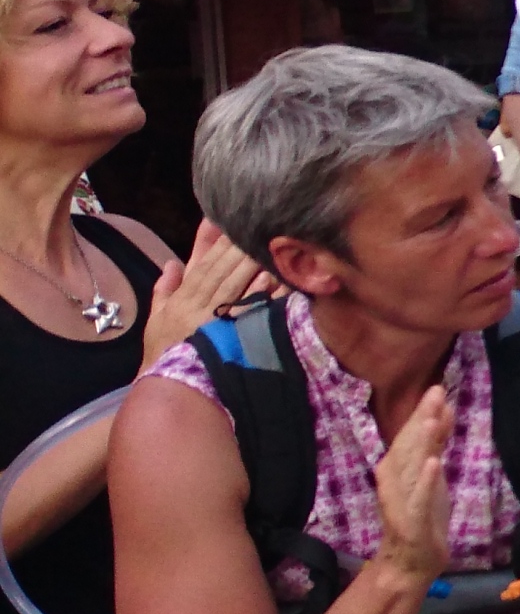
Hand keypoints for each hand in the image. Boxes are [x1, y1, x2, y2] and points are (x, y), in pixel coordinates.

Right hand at [138, 219, 263, 372]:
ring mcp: (213, 323)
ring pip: (233, 285)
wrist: (169, 392)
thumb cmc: (163, 356)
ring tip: (263, 241)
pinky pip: (246, 312)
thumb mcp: (156, 322)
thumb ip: (164, 291)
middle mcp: (196, 308)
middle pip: (219, 271)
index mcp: (181, 302)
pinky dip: (257, 294)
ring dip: (247, 262)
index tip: (221, 220)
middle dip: (234, 245)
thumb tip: (171, 264)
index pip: (199, 266)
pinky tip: (270, 277)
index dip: (210, 242)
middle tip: (251, 222)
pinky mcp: (229, 339)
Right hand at [369, 381, 455, 585]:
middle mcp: (395, 479)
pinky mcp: (410, 520)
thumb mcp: (433, 473)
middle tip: (435, 393)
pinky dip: (424, 480)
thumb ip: (436, 442)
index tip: (437, 389)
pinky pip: (418, 497)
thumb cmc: (422, 513)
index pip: (411, 435)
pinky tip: (433, 463)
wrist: (410, 562)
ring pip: (410, 467)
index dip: (422, 412)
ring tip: (431, 420)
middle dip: (421, 419)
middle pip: (409, 445)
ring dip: (420, 443)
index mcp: (399, 467)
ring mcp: (401, 500)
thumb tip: (442, 408)